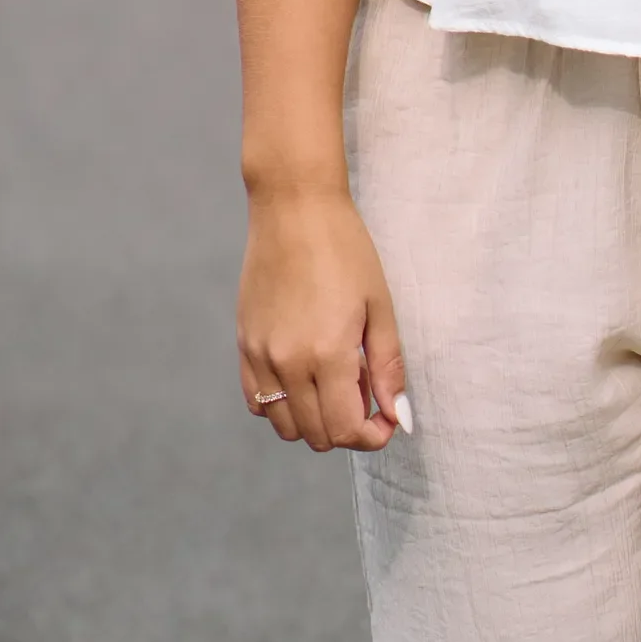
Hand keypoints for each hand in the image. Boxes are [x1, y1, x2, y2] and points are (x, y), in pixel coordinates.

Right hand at [237, 182, 408, 452]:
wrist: (294, 206)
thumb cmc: (345, 248)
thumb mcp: (379, 305)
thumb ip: (388, 367)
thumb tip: (397, 417)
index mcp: (328, 353)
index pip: (347, 430)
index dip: (373, 435)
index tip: (385, 419)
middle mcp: (288, 362)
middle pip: (317, 435)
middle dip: (348, 427)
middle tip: (364, 389)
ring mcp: (260, 355)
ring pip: (285, 426)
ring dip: (314, 419)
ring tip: (333, 381)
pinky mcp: (243, 344)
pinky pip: (257, 401)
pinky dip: (280, 404)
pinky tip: (302, 375)